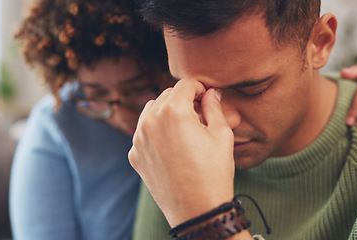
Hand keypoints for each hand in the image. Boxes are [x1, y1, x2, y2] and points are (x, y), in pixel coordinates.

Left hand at [129, 79, 234, 226]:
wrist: (197, 210)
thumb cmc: (214, 172)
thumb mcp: (221, 135)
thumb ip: (214, 108)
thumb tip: (211, 93)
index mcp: (173, 111)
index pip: (185, 84)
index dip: (199, 87)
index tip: (206, 96)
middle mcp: (150, 121)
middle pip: (166, 95)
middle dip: (183, 99)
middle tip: (198, 113)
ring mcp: (139, 139)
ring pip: (151, 111)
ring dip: (166, 112)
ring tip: (184, 127)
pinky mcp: (135, 155)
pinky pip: (144, 132)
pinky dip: (156, 131)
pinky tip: (172, 145)